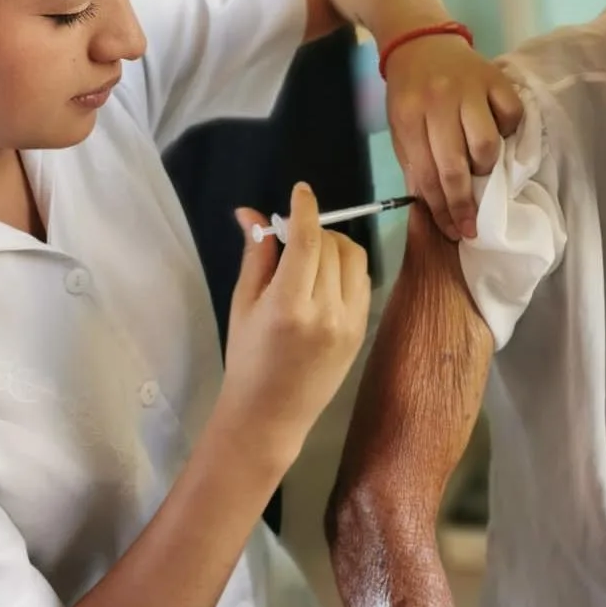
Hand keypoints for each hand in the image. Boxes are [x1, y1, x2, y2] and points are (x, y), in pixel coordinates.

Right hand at [222, 184, 371, 459]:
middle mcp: (325, 313)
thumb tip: (252, 212)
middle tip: (292, 233)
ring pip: (353, 258)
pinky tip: (326, 275)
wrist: (270, 416)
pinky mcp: (362, 330)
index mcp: (288, 306)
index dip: (305, 209)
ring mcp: (349, 323)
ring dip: (333, 243)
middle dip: (313, 228)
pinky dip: (347, 266)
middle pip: (331, 244)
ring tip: (310, 253)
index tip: (301, 190)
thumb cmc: (246, 359)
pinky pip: (363, 280)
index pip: (306, 240)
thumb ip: (255, 255)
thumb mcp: (243, 304)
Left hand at [384, 35, 523, 240]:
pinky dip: (507, 131)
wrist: (419, 40)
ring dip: (485, 167)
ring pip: (486, 144)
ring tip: (480, 170)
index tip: (454, 231)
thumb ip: (415, 164)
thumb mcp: (400, 128)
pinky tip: (496, 133)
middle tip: (471, 227)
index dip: (442, 209)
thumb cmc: (408, 91)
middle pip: (456, 166)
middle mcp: (438, 102)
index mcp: (408, 117)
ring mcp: (469, 88)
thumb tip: (436, 209)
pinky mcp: (495, 78)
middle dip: (464, 204)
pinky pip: (511, 115)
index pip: (427, 174)